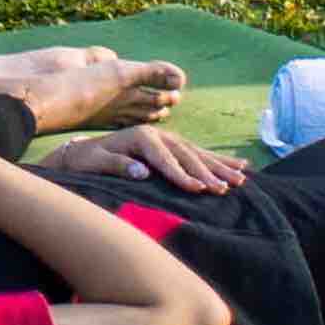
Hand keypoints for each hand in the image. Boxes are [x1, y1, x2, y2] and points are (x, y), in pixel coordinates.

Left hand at [42, 125, 248, 197]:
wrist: (84, 150)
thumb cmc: (88, 159)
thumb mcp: (96, 162)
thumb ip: (118, 166)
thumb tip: (142, 172)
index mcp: (140, 137)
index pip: (165, 159)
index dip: (181, 174)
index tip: (197, 189)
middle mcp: (158, 135)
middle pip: (187, 155)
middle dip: (208, 173)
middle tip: (226, 188)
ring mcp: (168, 138)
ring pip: (198, 153)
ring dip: (221, 167)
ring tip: (241, 180)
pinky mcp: (173, 145)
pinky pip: (200, 153)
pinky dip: (220, 160)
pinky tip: (240, 165)